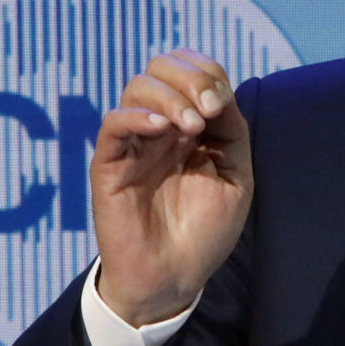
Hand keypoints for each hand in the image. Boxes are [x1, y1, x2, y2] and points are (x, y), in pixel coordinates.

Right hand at [89, 50, 252, 326]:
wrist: (174, 278)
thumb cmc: (204, 231)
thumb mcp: (235, 177)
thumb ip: (232, 131)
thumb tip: (218, 93)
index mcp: (190, 125)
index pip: (190, 69)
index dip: (207, 73)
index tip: (221, 105)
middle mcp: (160, 127)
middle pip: (162, 67)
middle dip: (190, 77)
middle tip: (208, 111)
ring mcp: (134, 143)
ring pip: (138, 87)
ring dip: (170, 96)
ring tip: (191, 127)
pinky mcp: (109, 165)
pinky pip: (114, 124)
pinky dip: (138, 116)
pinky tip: (163, 131)